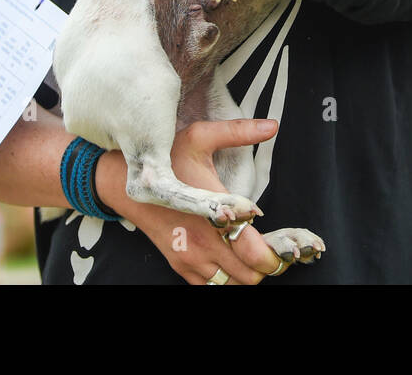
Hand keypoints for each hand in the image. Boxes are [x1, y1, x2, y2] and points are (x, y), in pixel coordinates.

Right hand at [101, 119, 286, 284]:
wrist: (125, 185)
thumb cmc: (166, 160)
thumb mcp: (200, 138)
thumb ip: (237, 132)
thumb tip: (272, 125)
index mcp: (212, 216)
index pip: (255, 253)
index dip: (277, 253)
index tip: (286, 242)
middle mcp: (202, 245)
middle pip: (251, 275)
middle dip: (268, 263)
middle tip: (275, 244)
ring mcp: (191, 260)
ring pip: (234, 284)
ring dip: (249, 272)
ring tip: (255, 251)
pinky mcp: (181, 267)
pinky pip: (213, 286)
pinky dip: (229, 277)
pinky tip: (234, 257)